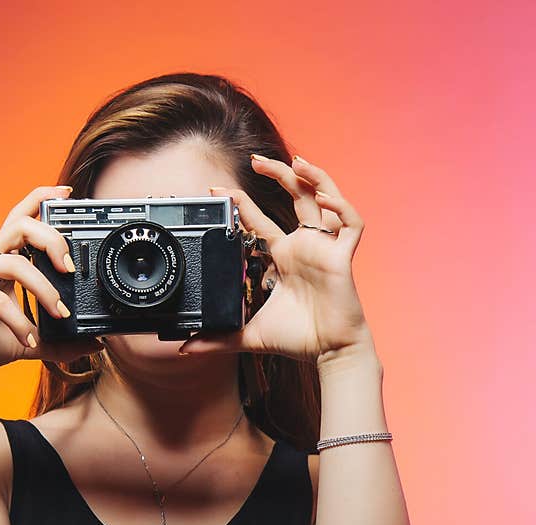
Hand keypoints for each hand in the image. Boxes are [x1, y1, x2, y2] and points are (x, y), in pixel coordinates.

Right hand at [0, 184, 105, 374]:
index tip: (68, 194)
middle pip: (22, 226)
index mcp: (2, 255)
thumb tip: (93, 345)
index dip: (42, 198)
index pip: (22, 216)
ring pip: (16, 263)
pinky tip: (29, 339)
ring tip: (59, 315)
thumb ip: (61, 340)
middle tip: (70, 270)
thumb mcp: (33, 339)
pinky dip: (19, 322)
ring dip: (44, 290)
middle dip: (53, 241)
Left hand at [179, 155, 372, 364]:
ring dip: (313, 177)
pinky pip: (351, 223)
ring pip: (324, 199)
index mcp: (283, 257)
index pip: (261, 220)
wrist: (329, 353)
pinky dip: (340, 208)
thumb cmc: (297, 339)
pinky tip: (324, 199)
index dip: (243, 203)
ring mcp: (324, 248)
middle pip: (295, 197)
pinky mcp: (343, 256)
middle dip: (277, 174)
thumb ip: (217, 340)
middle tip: (255, 159)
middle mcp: (303, 246)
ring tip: (295, 161)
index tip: (221, 190)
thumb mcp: (248, 335)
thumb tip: (185, 349)